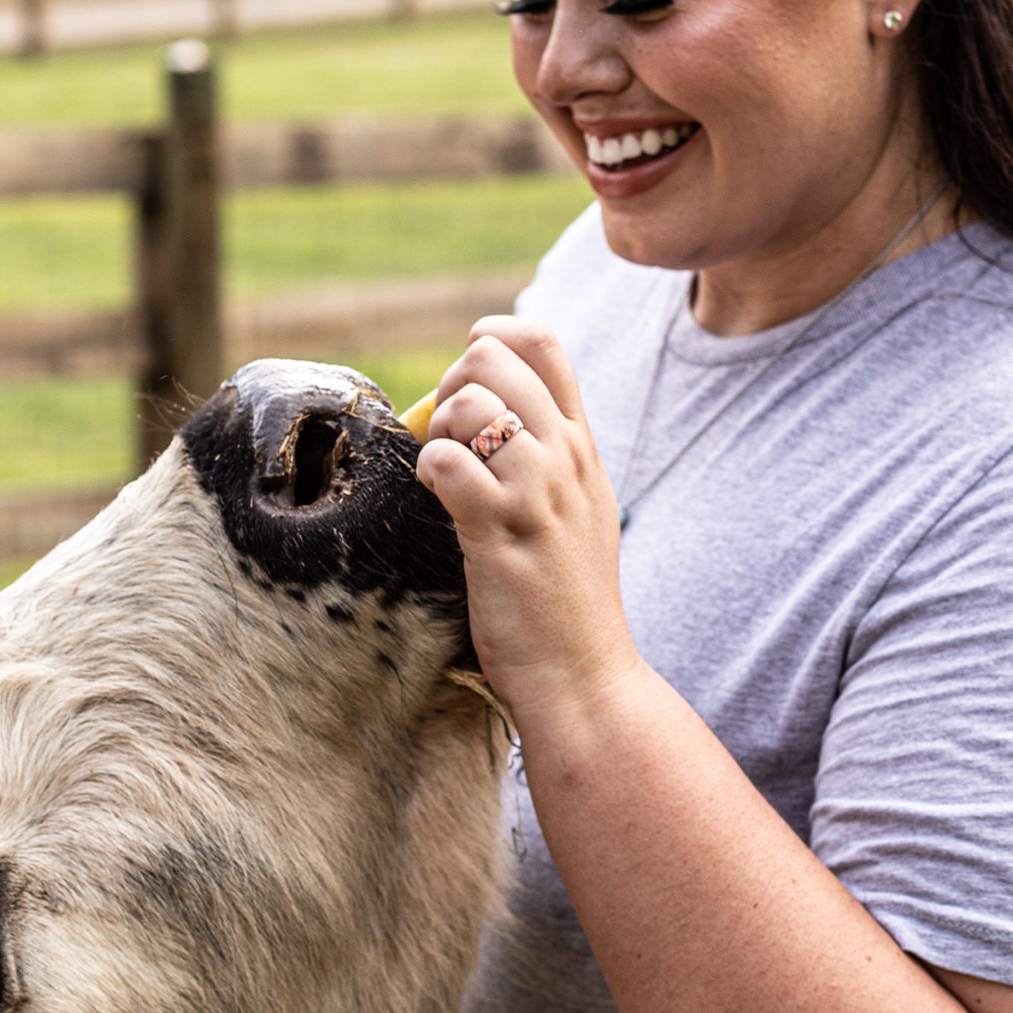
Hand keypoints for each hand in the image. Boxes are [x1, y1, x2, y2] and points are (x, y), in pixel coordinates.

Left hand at [413, 317, 647, 718]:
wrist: (583, 673)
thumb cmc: (562, 594)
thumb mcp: (572, 506)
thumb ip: (541, 454)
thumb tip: (480, 410)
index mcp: (582, 444)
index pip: (542, 341)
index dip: (489, 339)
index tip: (466, 381)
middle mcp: (565, 457)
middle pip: (494, 358)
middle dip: (451, 383)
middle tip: (448, 437)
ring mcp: (536, 492)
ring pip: (469, 404)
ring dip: (439, 431)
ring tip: (447, 476)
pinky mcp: (499, 531)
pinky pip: (446, 463)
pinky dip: (428, 471)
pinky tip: (438, 499)